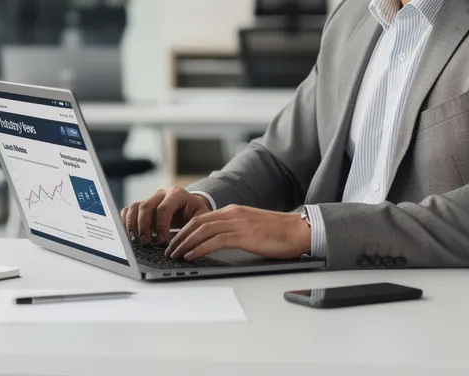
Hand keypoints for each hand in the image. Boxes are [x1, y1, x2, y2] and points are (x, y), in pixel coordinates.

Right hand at [121, 187, 211, 245]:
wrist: (191, 208)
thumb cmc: (196, 214)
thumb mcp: (202, 218)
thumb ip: (196, 227)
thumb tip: (188, 245)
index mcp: (177, 194)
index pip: (164, 208)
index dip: (161, 226)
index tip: (162, 242)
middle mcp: (161, 194)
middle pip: (146, 206)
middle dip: (144, 227)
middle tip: (146, 243)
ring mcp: (149, 199)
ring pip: (134, 207)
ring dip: (132, 225)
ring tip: (135, 241)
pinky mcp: (141, 207)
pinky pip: (128, 211)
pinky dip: (125, 222)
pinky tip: (128, 235)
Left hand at [165, 205, 310, 260]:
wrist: (300, 230)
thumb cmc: (279, 233)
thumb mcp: (251, 228)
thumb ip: (235, 232)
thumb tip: (219, 244)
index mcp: (233, 211)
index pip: (201, 218)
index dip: (184, 230)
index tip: (175, 241)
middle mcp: (232, 213)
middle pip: (197, 223)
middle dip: (179, 237)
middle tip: (169, 250)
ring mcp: (238, 223)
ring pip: (202, 231)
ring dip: (185, 243)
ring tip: (175, 255)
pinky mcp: (244, 235)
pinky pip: (215, 240)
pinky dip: (200, 248)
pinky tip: (191, 255)